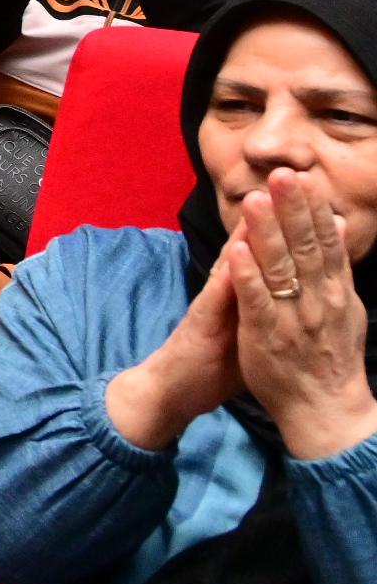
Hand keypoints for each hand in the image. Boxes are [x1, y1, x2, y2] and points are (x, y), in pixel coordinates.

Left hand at [231, 171, 376, 455]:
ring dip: (267, 233)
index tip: (301, 177)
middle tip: (281, 174)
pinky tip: (237, 251)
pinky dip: (247, 275)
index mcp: (335, 292)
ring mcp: (293, 318)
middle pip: (305, 248)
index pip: (324, 242)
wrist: (326, 409)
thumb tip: (337, 226)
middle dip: (292, 209)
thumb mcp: (345, 309)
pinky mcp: (267, 336)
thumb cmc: (331, 355)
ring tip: (253, 200)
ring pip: (280, 269)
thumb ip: (337, 268)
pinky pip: (257, 301)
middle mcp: (318, 301)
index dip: (312, 209)